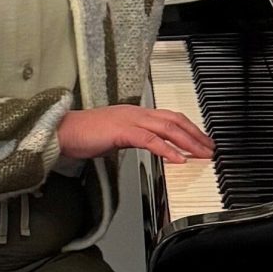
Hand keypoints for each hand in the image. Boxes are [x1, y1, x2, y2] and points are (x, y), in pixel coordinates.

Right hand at [57, 105, 212, 164]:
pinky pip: (150, 140)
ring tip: (200, 154)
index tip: (202, 141)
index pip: (170, 117)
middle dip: (195, 134)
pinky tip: (177, 159)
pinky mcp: (122, 131)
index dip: (189, 128)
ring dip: (188, 142)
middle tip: (209, 149)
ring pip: (167, 128)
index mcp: (136, 113)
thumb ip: (134, 138)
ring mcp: (130, 120)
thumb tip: (150, 147)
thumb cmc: (84, 135)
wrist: (62, 132)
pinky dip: (167, 149)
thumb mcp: (116, 136)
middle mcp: (136, 112)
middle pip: (175, 120)